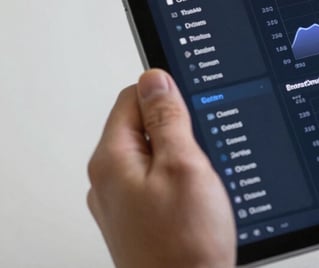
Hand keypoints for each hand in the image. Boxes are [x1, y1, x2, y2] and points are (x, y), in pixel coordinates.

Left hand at [87, 69, 235, 267]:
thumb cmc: (184, 245)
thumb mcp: (184, 165)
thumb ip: (167, 118)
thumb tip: (156, 79)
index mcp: (112, 160)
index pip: (133, 97)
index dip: (168, 94)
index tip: (193, 107)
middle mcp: (109, 180)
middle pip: (144, 126)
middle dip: (180, 131)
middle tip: (202, 154)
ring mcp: (123, 202)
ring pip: (157, 156)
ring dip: (184, 159)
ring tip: (203, 184)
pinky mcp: (140, 219)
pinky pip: (160, 183)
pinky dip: (182, 182)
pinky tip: (200, 201)